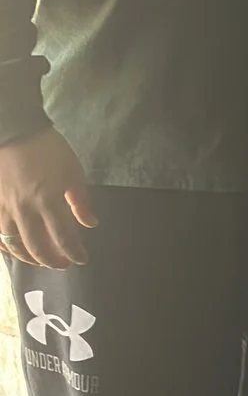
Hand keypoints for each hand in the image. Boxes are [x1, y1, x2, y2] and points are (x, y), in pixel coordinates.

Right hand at [0, 128, 97, 268]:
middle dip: (52, 260)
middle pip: (38, 247)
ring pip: (14, 245)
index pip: (63, 237)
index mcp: (47, 201)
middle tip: (63, 264)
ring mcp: (4, 209)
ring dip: (29, 257)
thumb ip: (81, 200)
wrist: (14, 131)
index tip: (82, 259)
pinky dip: (5, 247)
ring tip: (40, 260)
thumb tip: (91, 223)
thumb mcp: (72, 170)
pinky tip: (12, 251)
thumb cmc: (47, 149)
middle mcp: (24, 210)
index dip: (74, 252)